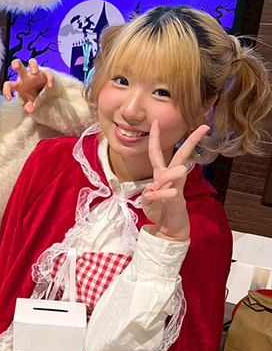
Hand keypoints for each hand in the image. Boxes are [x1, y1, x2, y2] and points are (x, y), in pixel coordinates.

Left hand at [2, 58, 53, 113]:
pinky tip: (50, 85)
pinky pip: (48, 73)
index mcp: (19, 84)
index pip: (9, 85)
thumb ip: (29, 106)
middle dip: (16, 64)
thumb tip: (30, 110)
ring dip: (33, 66)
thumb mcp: (30, 101)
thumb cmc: (33, 94)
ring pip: (33, 62)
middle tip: (15, 66)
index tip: (9, 99)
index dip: (6, 91)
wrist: (43, 90)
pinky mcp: (45, 73)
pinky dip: (49, 78)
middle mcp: (26, 76)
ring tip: (35, 72)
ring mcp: (36, 73)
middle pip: (19, 66)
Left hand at [141, 121, 208, 241]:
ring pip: (176, 171)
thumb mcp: (147, 200)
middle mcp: (171, 178)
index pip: (156, 153)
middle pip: (182, 154)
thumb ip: (148, 192)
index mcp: (160, 174)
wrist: (167, 229)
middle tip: (204, 126)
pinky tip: (155, 199)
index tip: (156, 122)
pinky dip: (160, 195)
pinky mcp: (179, 199)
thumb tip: (154, 186)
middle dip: (192, 140)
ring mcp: (177, 187)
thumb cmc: (159, 212)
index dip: (154, 138)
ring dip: (164, 180)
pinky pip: (171, 192)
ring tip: (155, 192)